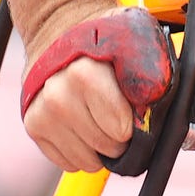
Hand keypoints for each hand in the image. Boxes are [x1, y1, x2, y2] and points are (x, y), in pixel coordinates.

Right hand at [20, 0, 146, 173]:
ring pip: (87, 161)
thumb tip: (162, 119)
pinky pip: (68, 162)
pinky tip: (80, 125)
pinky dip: (79, 151)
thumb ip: (150, 79)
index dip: (133, 122)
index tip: (129, 107)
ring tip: (97, 119)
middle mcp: (59, 95)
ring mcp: (43, 113)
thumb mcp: (133, 46)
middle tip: (115, 115)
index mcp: (85, 75)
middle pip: (107, 147)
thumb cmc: (102, 44)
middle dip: (118, 137)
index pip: (122, 129)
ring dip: (99, 148)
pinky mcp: (33, 127)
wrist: (58, 32)